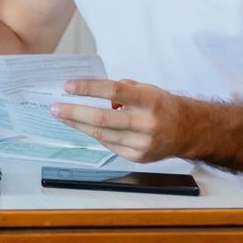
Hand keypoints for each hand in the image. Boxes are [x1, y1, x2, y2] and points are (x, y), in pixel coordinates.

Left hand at [50, 78, 188, 162]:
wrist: (187, 130)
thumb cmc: (161, 105)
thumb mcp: (144, 89)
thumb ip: (118, 90)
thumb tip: (88, 93)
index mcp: (148, 100)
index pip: (113, 91)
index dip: (88, 88)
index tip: (68, 86)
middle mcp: (146, 123)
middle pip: (102, 118)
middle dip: (74, 112)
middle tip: (55, 107)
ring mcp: (142, 143)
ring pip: (101, 134)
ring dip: (77, 125)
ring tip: (62, 116)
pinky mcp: (138, 157)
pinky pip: (108, 144)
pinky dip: (94, 135)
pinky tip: (82, 127)